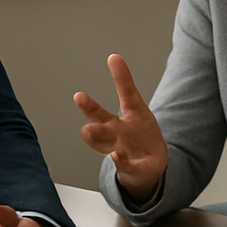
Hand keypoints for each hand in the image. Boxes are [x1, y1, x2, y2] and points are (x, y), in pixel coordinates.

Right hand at [74, 54, 167, 199]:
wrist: (147, 169)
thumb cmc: (140, 137)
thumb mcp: (139, 110)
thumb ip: (125, 86)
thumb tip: (114, 57)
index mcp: (126, 114)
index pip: (125, 92)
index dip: (121, 76)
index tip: (114, 58)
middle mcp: (118, 131)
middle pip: (101, 118)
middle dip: (90, 108)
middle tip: (79, 96)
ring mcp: (121, 148)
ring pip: (104, 140)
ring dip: (95, 136)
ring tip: (87, 130)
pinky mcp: (128, 166)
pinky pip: (123, 163)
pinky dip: (119, 160)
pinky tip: (115, 156)